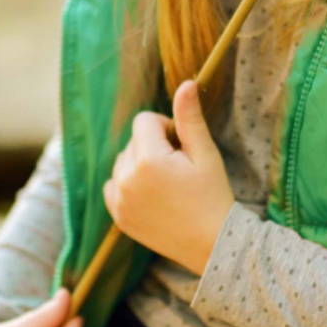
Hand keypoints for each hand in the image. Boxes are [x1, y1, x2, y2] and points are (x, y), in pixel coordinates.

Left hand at [103, 78, 235, 274]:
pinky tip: (151, 194)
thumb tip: (186, 82)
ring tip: (167, 182)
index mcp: (148, 159)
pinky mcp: (117, 217)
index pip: (144, 121)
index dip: (166, 127)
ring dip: (140, 163)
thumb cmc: (213, 195)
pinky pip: (114, 185)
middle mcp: (127, 178)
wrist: (211, 243)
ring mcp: (119, 199)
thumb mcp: (204, 153)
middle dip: (153, 145)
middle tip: (179, 167)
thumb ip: (189, 117)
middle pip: (133, 140)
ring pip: (123, 161)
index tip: (183, 147)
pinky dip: (128, 184)